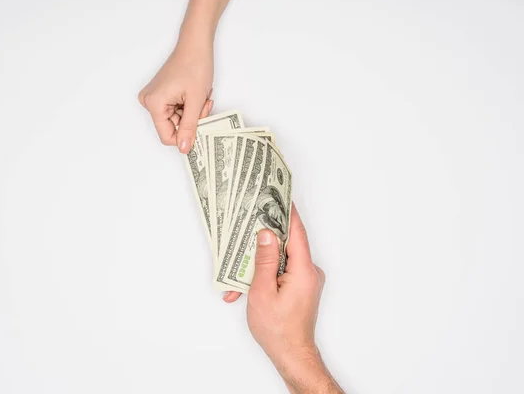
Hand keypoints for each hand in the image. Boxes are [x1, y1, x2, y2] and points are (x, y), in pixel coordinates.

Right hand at [138, 41, 213, 153]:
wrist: (195, 44)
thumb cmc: (195, 65)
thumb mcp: (195, 101)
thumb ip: (189, 128)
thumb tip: (183, 148)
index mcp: (153, 104)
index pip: (167, 136)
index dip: (185, 136)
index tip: (200, 124)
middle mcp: (148, 102)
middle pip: (172, 127)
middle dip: (191, 120)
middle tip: (203, 105)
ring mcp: (153, 98)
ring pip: (176, 120)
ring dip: (192, 113)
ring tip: (199, 97)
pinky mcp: (160, 95)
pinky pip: (175, 111)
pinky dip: (188, 107)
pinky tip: (194, 94)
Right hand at [247, 204, 342, 392]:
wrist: (291, 355)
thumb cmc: (278, 329)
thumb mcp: (262, 291)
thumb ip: (265, 260)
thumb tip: (267, 233)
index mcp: (303, 270)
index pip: (296, 231)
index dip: (287, 212)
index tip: (278, 194)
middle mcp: (309, 271)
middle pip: (287, 244)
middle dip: (264, 240)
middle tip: (248, 226)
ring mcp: (306, 279)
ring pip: (281, 259)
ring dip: (259, 266)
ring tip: (239, 277)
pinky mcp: (301, 286)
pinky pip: (282, 271)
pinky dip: (265, 277)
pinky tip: (246, 290)